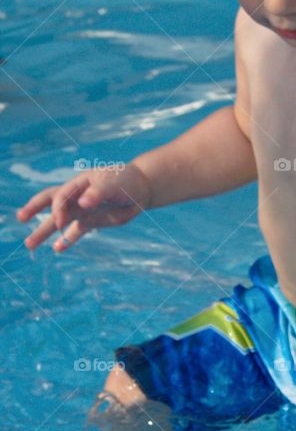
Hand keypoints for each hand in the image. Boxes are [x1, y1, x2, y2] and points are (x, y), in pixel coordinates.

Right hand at [16, 162, 151, 252]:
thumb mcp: (114, 184)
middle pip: (50, 203)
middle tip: (20, 217)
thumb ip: (99, 192)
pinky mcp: (91, 221)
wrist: (141, 188)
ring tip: (29, 245)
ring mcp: (82, 210)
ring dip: (44, 232)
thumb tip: (83, 203)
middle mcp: (76, 197)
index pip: (60, 196)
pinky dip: (66, 241)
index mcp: (79, 184)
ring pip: (59, 222)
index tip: (60, 221)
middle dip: (34, 209)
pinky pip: (75, 232)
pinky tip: (57, 249)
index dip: (57, 209)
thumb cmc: (126, 181)